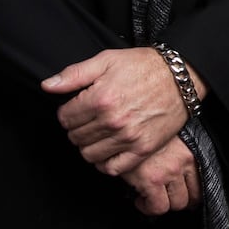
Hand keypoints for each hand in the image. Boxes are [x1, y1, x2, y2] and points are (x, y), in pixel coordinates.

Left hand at [41, 47, 197, 174]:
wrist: (181, 76)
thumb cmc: (144, 66)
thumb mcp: (107, 60)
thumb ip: (74, 74)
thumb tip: (47, 86)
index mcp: (100, 99)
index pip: (64, 118)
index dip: (68, 112)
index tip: (79, 107)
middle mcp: (113, 121)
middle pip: (75, 137)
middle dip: (78, 128)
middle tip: (90, 119)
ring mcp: (128, 138)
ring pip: (89, 154)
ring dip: (89, 145)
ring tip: (98, 133)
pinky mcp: (143, 149)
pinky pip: (112, 168)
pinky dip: (104, 163)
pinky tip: (108, 150)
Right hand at [120, 137, 201, 215]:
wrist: (126, 126)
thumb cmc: (144, 132)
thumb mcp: (168, 140)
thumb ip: (177, 157)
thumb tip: (180, 177)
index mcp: (190, 152)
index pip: (203, 182)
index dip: (194, 194)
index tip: (187, 196)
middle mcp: (183, 162)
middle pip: (193, 196)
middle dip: (180, 200)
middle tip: (169, 199)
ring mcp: (169, 171)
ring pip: (176, 204)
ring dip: (164, 204)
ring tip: (154, 199)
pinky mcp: (152, 179)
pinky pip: (157, 207)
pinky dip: (148, 208)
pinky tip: (141, 201)